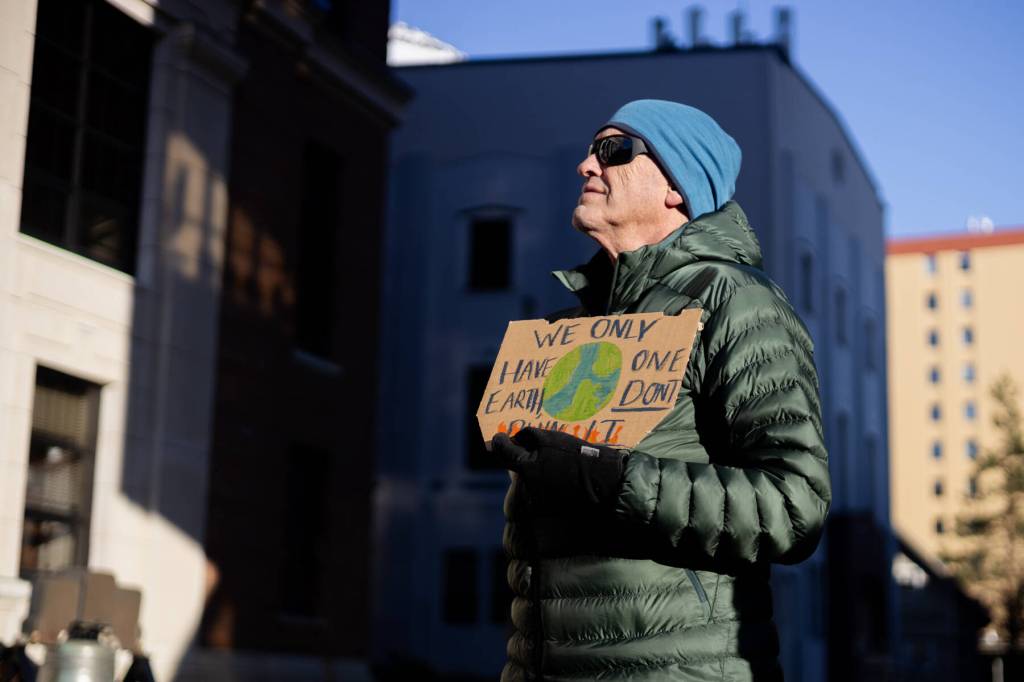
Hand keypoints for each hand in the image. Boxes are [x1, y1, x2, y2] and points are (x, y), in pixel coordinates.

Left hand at [491, 427, 627, 514]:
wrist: (605, 488)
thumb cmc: (580, 459)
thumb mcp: (553, 439)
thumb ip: (528, 438)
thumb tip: (513, 440)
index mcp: (526, 467)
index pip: (502, 452)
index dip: (500, 442)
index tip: (500, 438)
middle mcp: (526, 487)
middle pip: (517, 469)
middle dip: (525, 461)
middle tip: (546, 457)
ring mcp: (535, 503)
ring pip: (527, 483)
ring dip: (536, 477)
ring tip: (559, 472)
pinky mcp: (544, 513)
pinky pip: (538, 496)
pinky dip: (545, 490)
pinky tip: (562, 485)